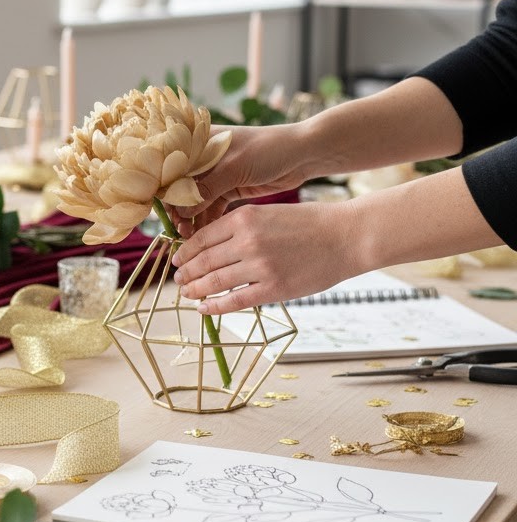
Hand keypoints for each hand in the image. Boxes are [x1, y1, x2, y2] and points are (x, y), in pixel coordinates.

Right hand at [171, 124, 311, 236]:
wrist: (303, 154)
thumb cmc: (268, 149)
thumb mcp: (234, 168)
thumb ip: (206, 188)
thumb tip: (180, 211)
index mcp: (198, 142)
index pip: (171, 167)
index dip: (164, 190)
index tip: (165, 214)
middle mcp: (202, 157)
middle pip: (180, 187)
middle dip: (178, 209)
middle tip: (179, 231)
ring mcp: (215, 173)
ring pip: (195, 200)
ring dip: (191, 218)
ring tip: (189, 237)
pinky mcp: (228, 187)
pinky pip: (211, 206)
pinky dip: (206, 219)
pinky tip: (202, 234)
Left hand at [172, 200, 362, 313]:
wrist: (345, 237)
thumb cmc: (308, 223)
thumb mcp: (267, 213)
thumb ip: (239, 227)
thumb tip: (210, 245)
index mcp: (243, 218)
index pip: (201, 238)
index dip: (184, 252)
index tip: (176, 260)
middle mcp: (247, 241)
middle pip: (203, 261)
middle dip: (186, 273)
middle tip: (177, 280)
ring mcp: (260, 266)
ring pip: (215, 281)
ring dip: (196, 289)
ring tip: (186, 294)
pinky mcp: (274, 288)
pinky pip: (235, 300)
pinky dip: (215, 306)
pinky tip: (204, 308)